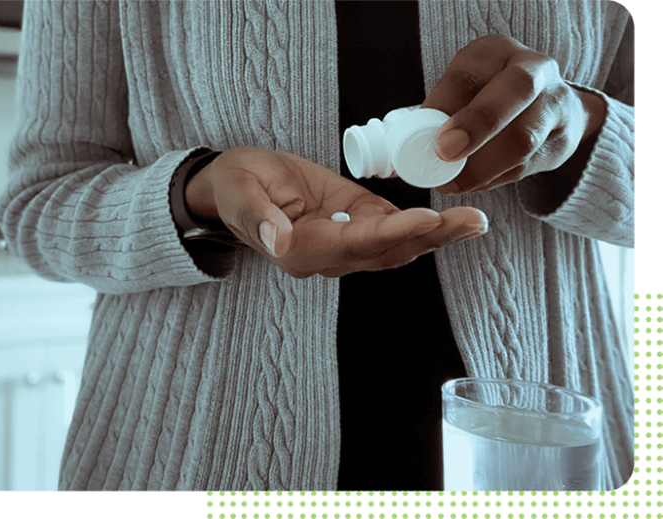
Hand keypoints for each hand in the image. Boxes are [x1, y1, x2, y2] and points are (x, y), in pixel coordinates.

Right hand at [190, 145, 487, 278]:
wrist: (234, 184)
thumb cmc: (235, 185)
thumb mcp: (238, 194)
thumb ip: (258, 218)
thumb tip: (280, 241)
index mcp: (299, 249)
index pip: (353, 243)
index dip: (392, 232)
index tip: (427, 219)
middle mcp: (326, 254)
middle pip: (385, 252)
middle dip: (429, 238)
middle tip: (471, 222)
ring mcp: (341, 243)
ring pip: (394, 246)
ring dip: (434, 235)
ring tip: (473, 221)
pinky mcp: (351, 224)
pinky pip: (390, 231)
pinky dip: (421, 226)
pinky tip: (452, 219)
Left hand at [420, 34, 604, 194]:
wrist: (549, 108)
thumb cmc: (488, 99)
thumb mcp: (462, 91)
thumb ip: (441, 111)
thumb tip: (409, 145)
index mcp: (497, 52)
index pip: (470, 71)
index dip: (446, 103)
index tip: (427, 133)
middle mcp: (534, 70)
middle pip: (516, 91)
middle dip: (477, 125)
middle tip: (445, 153)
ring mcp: (556, 105)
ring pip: (522, 139)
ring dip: (480, 167)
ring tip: (448, 183)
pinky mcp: (562, 142)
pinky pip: (525, 167)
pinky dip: (491, 180)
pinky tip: (470, 184)